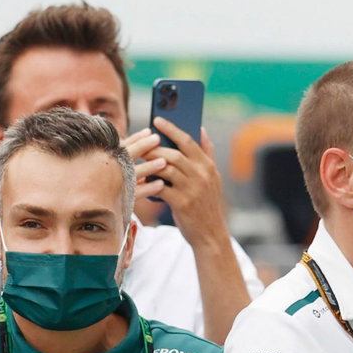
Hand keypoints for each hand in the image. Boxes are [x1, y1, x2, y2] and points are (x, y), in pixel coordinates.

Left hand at [127, 119, 230, 246]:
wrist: (210, 233)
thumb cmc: (207, 203)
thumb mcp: (213, 178)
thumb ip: (207, 153)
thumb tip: (201, 129)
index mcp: (209, 167)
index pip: (189, 141)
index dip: (171, 129)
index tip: (157, 120)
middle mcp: (203, 176)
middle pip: (174, 153)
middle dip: (155, 147)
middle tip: (141, 144)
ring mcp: (193, 190)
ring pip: (166, 168)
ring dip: (150, 163)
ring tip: (139, 160)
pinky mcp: (182, 203)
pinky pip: (160, 187)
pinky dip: (149, 183)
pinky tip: (141, 180)